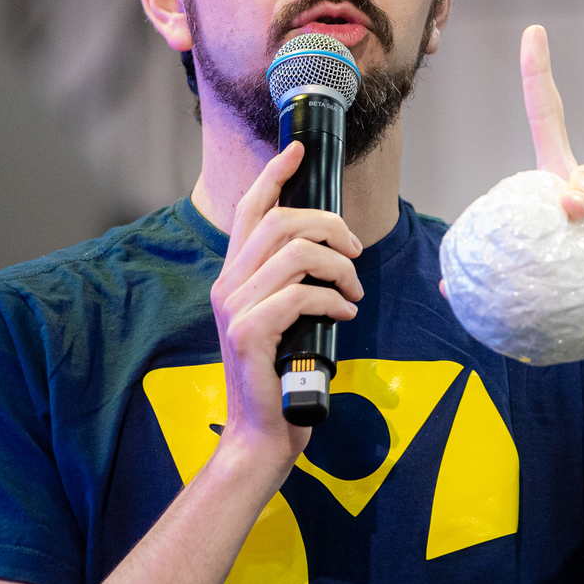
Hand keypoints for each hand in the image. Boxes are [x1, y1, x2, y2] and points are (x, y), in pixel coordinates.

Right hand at [209, 142, 363, 464]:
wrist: (262, 433)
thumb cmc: (280, 376)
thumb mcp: (284, 318)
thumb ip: (293, 282)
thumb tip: (332, 249)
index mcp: (234, 276)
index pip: (251, 208)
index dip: (276, 173)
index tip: (299, 150)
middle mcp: (228, 285)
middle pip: (280, 220)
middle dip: (329, 225)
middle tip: (356, 251)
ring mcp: (236, 308)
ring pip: (297, 253)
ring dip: (339, 266)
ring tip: (354, 288)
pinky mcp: (251, 332)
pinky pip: (302, 294)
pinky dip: (335, 298)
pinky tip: (346, 313)